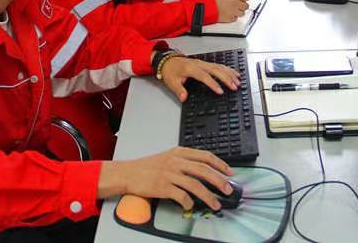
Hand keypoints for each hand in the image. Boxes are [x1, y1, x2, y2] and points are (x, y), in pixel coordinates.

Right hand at [97, 147, 233, 210]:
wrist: (128, 173)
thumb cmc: (147, 167)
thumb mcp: (168, 157)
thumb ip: (185, 162)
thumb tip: (205, 172)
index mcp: (179, 152)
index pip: (204, 156)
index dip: (220, 164)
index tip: (229, 172)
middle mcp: (175, 161)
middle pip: (203, 170)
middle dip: (219, 180)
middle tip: (228, 190)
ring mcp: (169, 174)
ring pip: (195, 184)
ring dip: (208, 196)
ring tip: (216, 203)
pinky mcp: (162, 186)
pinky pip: (181, 196)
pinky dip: (189, 202)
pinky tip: (190, 206)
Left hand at [161, 55, 239, 101]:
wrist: (168, 61)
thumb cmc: (170, 70)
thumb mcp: (171, 82)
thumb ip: (179, 90)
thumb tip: (184, 98)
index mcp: (191, 69)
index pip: (204, 76)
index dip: (213, 84)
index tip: (220, 91)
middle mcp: (199, 64)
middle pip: (216, 70)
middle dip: (226, 78)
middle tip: (234, 87)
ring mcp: (203, 63)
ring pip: (219, 67)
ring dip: (229, 74)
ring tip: (238, 81)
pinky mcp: (205, 63)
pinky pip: (219, 65)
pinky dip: (228, 69)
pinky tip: (234, 73)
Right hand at [212, 0, 250, 21]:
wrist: (207, 6)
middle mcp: (237, 4)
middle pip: (246, 6)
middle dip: (242, 5)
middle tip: (237, 4)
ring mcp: (234, 12)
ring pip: (242, 13)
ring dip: (238, 11)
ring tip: (232, 9)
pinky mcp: (231, 18)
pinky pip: (235, 18)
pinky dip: (233, 16)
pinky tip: (228, 13)